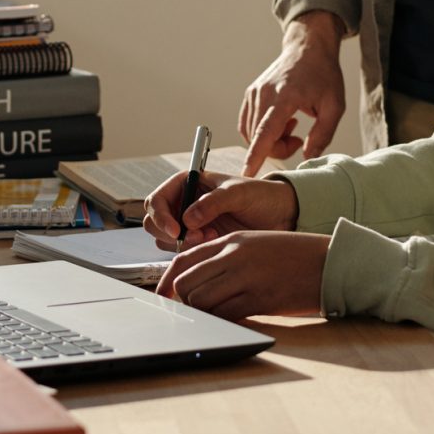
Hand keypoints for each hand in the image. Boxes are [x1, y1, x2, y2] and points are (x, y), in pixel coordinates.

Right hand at [143, 171, 298, 249]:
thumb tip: (188, 219)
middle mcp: (184, 202)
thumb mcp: (239, 193)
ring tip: (211, 236)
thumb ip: (213, 203)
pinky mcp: (198, 241)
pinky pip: (181, 251)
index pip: (157, 199)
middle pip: (154, 221)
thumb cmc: (260, 196)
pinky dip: (192, 251)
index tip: (177, 231)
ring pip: (165, 239)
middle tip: (197, 237)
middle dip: (171, 233)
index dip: (161, 216)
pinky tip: (213, 242)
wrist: (278, 216)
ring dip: (184, 243)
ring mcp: (189, 223)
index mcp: (188, 182)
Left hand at [157, 230, 329, 319]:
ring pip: (200, 299)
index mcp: (232, 241)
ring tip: (210, 318)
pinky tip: (227, 322)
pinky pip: (223, 314)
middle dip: (183, 300)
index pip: (185, 258)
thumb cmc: (296, 256)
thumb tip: (202, 278)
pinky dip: (218, 322)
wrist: (329, 262)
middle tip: (190, 312)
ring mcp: (245, 277)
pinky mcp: (258, 299)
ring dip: (200, 313)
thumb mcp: (258, 245)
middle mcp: (234, 256)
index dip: (167, 280)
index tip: (163, 295)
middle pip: (187, 281)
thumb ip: (229, 256)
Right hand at [238, 11, 346, 174]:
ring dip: (269, 140)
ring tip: (291, 126)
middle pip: (258, 138)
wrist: (308, 49)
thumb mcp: (335, 106)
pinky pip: (247, 124)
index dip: (256, 155)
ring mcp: (254, 93)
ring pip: (251, 134)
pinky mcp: (250, 93)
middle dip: (277, 149)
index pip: (265, 132)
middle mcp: (265, 94)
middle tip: (298, 140)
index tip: (246, 174)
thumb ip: (323, 135)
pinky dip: (261, 132)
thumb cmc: (324, 76)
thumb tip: (307, 156)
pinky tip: (280, 122)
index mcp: (286, 96)